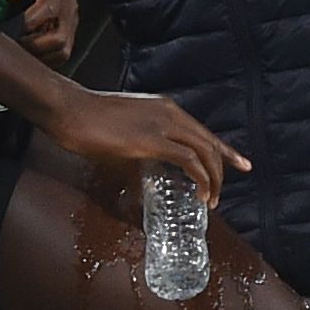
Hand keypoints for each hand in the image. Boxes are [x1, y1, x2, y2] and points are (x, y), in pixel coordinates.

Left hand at [2, 0, 76, 66]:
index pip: (48, 12)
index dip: (27, 25)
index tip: (7, 29)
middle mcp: (69, 6)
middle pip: (59, 39)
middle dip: (32, 46)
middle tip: (10, 45)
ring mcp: (70, 20)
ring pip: (62, 51)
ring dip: (40, 56)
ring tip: (18, 52)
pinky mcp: (68, 30)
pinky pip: (61, 54)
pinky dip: (45, 59)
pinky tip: (28, 54)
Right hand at [42, 84, 246, 200]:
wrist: (69, 109)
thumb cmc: (87, 123)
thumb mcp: (121, 136)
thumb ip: (137, 156)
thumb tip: (141, 185)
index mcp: (164, 109)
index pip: (202, 131)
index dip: (224, 150)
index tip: (240, 164)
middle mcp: (169, 113)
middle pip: (209, 142)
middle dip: (224, 168)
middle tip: (222, 194)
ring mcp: (162, 125)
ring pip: (204, 152)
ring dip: (213, 179)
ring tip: (210, 201)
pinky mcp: (151, 140)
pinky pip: (189, 161)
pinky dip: (200, 179)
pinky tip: (199, 194)